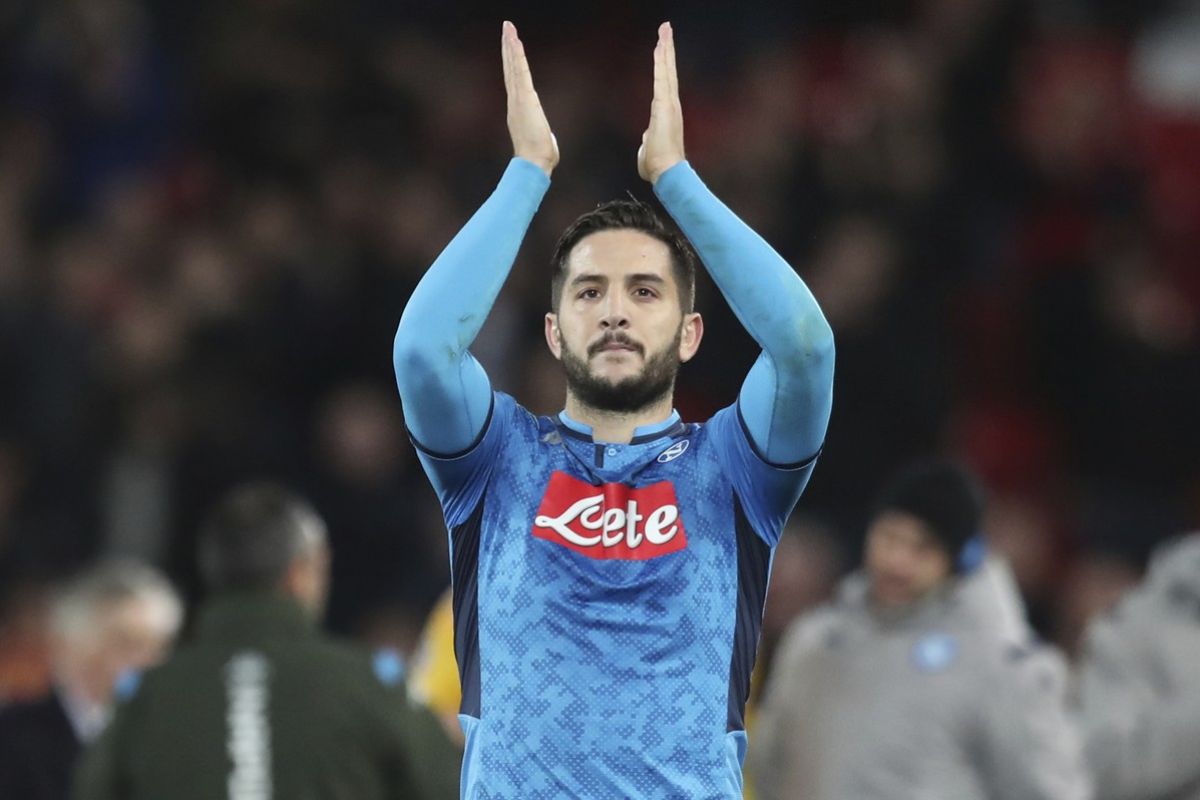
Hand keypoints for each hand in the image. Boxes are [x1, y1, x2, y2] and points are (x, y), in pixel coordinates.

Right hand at [502, 21, 557, 176]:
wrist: (534, 163)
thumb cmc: (539, 158)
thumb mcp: (542, 140)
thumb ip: (542, 136)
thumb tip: (548, 143)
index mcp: (519, 109)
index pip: (515, 81)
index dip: (512, 63)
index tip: (511, 48)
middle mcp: (515, 100)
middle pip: (511, 69)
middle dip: (508, 48)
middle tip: (506, 28)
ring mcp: (518, 98)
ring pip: (514, 66)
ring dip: (511, 45)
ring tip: (508, 27)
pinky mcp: (524, 97)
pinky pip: (520, 72)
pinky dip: (517, 56)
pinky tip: (515, 41)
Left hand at [638, 22, 684, 183]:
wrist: (666, 172)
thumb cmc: (657, 165)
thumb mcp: (647, 149)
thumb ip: (647, 140)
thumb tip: (646, 138)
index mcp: (665, 113)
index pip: (663, 83)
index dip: (663, 65)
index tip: (662, 48)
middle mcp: (670, 104)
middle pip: (667, 71)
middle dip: (666, 49)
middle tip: (666, 28)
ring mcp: (669, 102)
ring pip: (666, 70)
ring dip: (665, 49)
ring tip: (665, 29)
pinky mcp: (665, 104)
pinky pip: (662, 77)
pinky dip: (662, 61)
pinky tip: (661, 45)